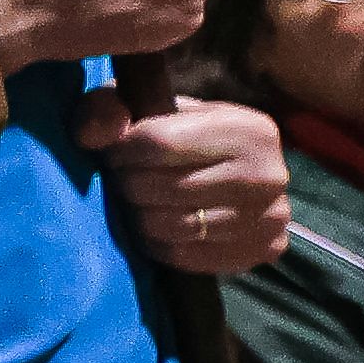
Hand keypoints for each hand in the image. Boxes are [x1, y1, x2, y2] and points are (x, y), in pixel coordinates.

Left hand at [84, 97, 288, 272]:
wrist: (223, 171)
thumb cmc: (178, 134)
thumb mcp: (142, 106)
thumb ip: (107, 109)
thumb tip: (92, 135)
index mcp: (248, 129)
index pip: (160, 143)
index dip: (123, 152)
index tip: (115, 154)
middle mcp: (269, 174)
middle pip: (167, 188)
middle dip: (131, 185)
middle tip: (126, 180)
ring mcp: (271, 217)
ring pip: (175, 226)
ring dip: (142, 216)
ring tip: (141, 201)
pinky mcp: (263, 250)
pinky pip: (186, 256)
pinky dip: (159, 244)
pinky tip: (158, 227)